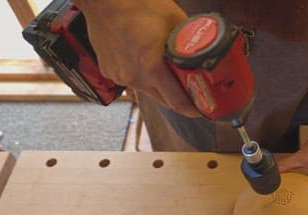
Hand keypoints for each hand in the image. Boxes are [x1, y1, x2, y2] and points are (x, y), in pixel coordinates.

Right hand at [73, 0, 200, 116]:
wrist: (103, 0)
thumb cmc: (137, 4)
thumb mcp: (174, 19)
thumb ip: (189, 39)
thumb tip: (204, 49)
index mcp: (152, 67)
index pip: (177, 103)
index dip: (193, 109)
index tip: (203, 110)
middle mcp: (135, 77)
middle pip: (164, 100)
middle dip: (179, 98)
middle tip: (190, 90)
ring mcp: (120, 76)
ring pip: (147, 89)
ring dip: (158, 84)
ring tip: (163, 67)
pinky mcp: (109, 72)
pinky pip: (131, 79)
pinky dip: (140, 74)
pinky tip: (142, 57)